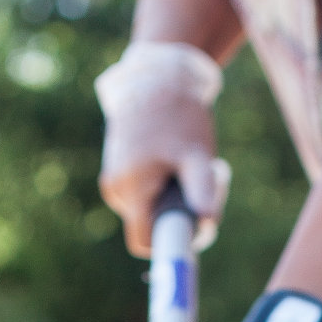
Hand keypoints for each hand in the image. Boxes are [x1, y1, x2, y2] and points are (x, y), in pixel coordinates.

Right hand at [96, 42, 231, 256]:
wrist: (155, 77)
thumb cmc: (178, 114)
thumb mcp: (196, 155)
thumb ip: (201, 191)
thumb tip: (207, 225)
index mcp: (130, 190)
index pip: (144, 243)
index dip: (171, 244)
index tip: (194, 228)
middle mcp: (115, 190)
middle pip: (151, 226)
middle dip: (179, 213)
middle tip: (202, 179)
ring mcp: (114, 181)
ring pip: (149, 210)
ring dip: (173, 197)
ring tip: (185, 163)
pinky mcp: (119, 172)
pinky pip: (145, 195)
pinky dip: (164, 185)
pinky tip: (173, 158)